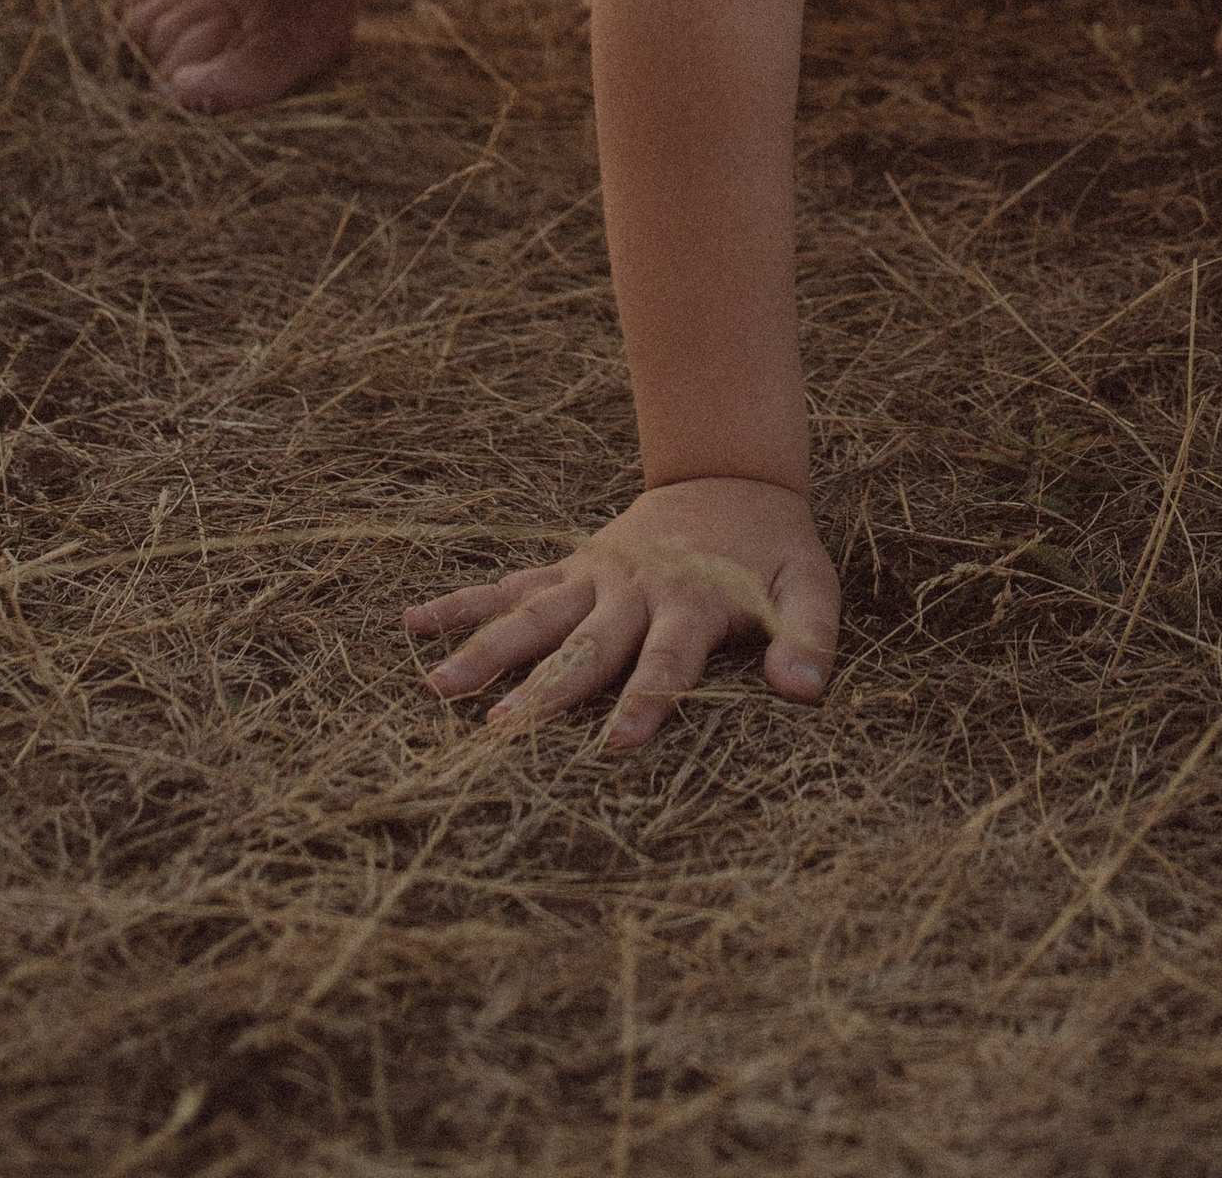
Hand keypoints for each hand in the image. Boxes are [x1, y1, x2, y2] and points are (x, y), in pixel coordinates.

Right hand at [404, 477, 837, 746]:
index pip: (669, 656)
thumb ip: (809, 635)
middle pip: (586, 645)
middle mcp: (635, 589)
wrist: (732, 476)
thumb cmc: (774, 549)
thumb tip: (803, 691)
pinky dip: (463, 603)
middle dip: (545, 690)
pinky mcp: (571, 568)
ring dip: (487, 650)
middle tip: (500, 734)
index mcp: (692, 599)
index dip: (648, 698)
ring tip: (436, 688)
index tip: (618, 746)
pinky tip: (411, 622)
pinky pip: (512, 586)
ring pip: (535, 616)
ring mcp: (595, 577)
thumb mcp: (810, 585)